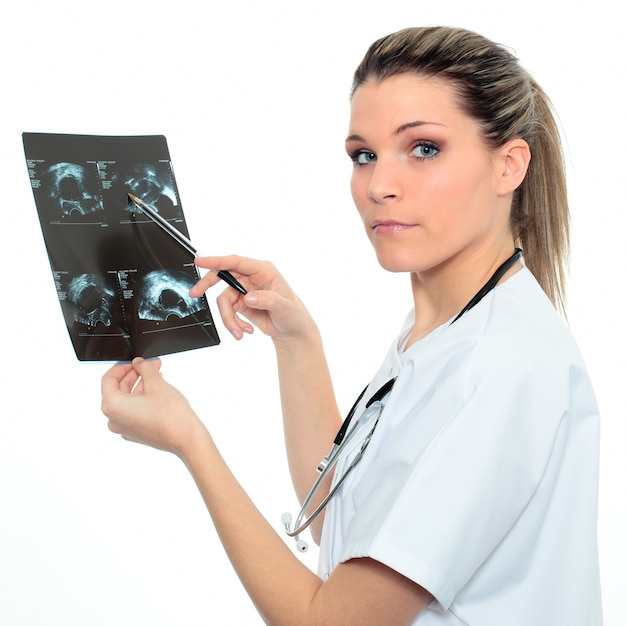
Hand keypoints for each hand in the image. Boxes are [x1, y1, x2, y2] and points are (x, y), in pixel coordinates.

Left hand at [101, 358, 203, 456]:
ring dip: (141, 385)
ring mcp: (125, 428)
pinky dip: (143, 398)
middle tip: (150, 365)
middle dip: (135, 374)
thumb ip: (144, 368)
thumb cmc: (171, 416)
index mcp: (112, 407)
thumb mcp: (156, 383)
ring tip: (158, 376)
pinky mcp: (136, 432)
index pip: (109, 379)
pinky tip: (157, 391)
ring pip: (127, 399)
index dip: (123, 366)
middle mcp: (114, 420)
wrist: (187, 439)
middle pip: (118, 389)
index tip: (136, 362)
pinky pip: (134, 410)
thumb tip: (139, 362)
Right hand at [191, 255, 317, 342]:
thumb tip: (249, 297)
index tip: (200, 262)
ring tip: (239, 332)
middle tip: (195, 293)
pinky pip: (228, 312)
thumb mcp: (284, 307)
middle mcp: (251, 279)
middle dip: (207, 285)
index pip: (236, 262)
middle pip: (222, 276)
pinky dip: (233, 324)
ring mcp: (245, 291)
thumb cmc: (294, 315)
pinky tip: (245, 331)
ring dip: (228, 319)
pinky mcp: (241, 305)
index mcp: (263, 271)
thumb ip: (267, 300)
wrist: (292, 332)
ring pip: (224, 301)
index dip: (217, 260)